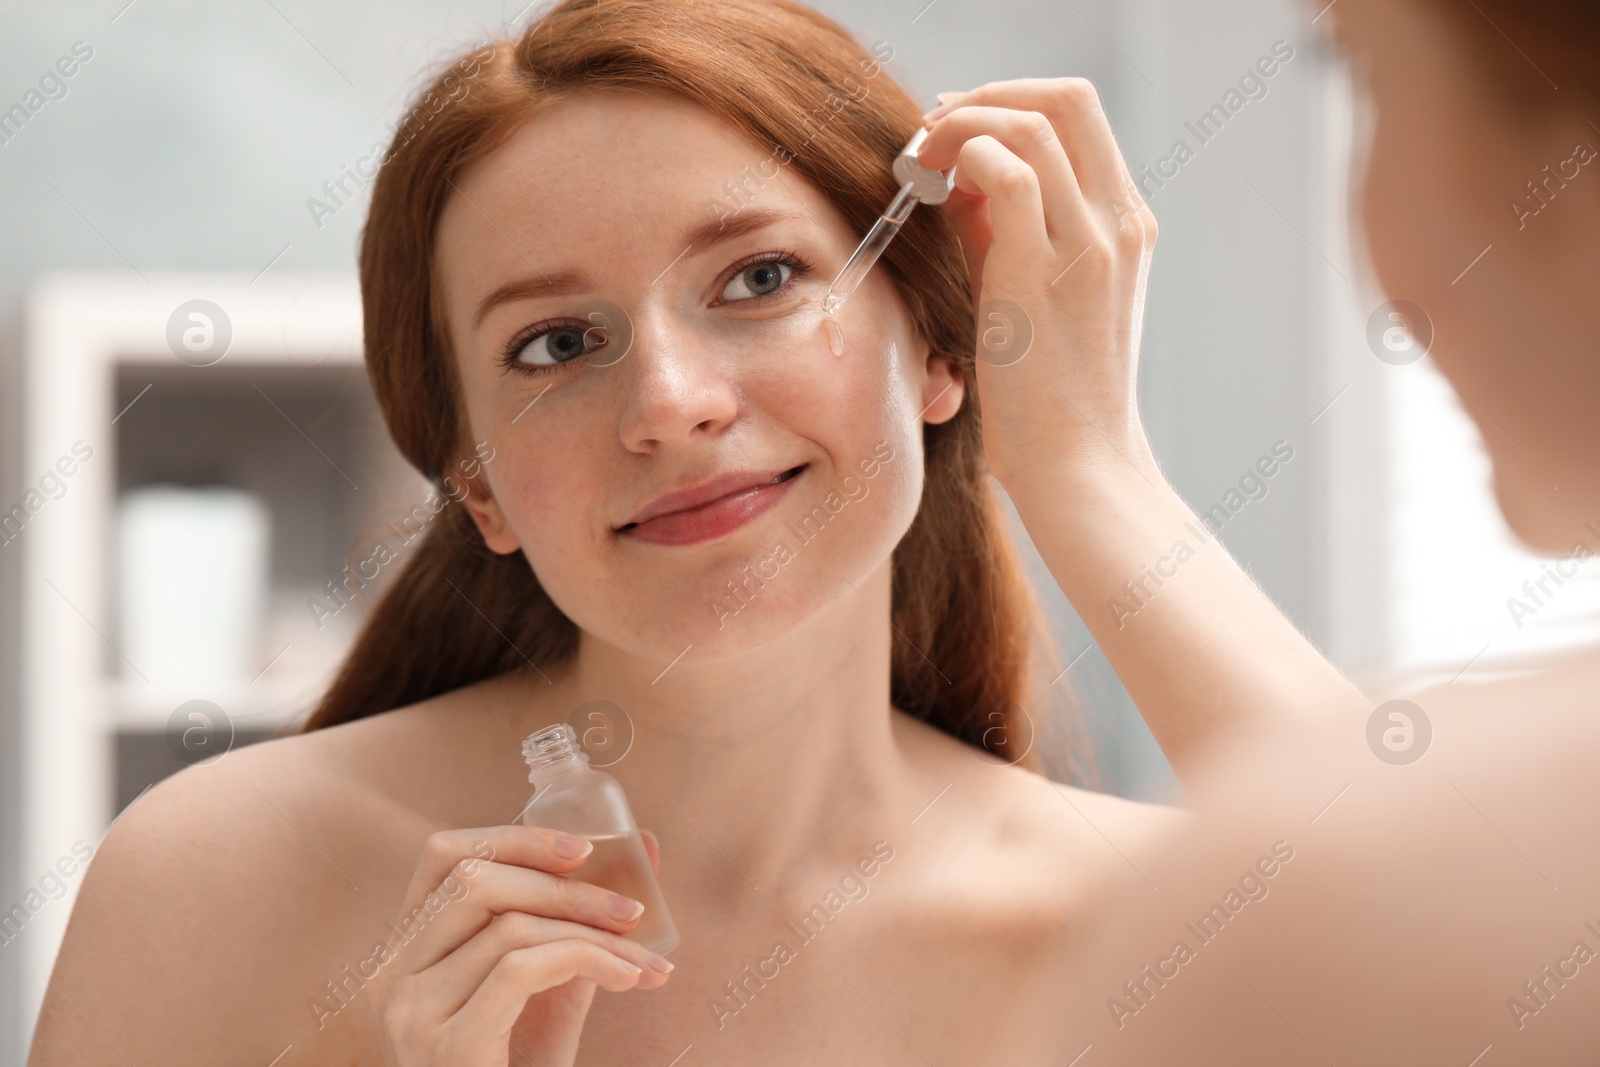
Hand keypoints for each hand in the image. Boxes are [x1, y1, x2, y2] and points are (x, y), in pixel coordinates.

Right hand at [368, 825, 671, 1066]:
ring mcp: (412, 1011)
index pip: (443, 857)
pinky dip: (587, 960)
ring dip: (591, 933)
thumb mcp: (548, 990)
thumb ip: (578, 924)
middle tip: (632, 913)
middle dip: (568, 888)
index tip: (582, 849)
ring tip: (639, 959)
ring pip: (508, 927)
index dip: (513, 838)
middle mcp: (393, 976)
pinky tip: (626, 978)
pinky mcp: (447, 1045)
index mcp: (407, 952)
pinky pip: (521, 970)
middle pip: (478, 883)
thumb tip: (645, 851)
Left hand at [916, 78, 1159, 495]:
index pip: (1077, 116)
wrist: (1081, 469)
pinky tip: (928, 194)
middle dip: (987, 96)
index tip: (953, 132)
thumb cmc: (1048, 401)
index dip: (1008, 103)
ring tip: (917, 163)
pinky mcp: (1047, 271)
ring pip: (1032, 122)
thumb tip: (951, 186)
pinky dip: (960, 162)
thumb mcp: (1033, 299)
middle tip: (930, 132)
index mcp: (1124, 224)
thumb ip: (1003, 237)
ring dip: (960, 126)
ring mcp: (1090, 243)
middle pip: (1067, 97)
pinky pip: (1005, 171)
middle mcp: (1119, 222)